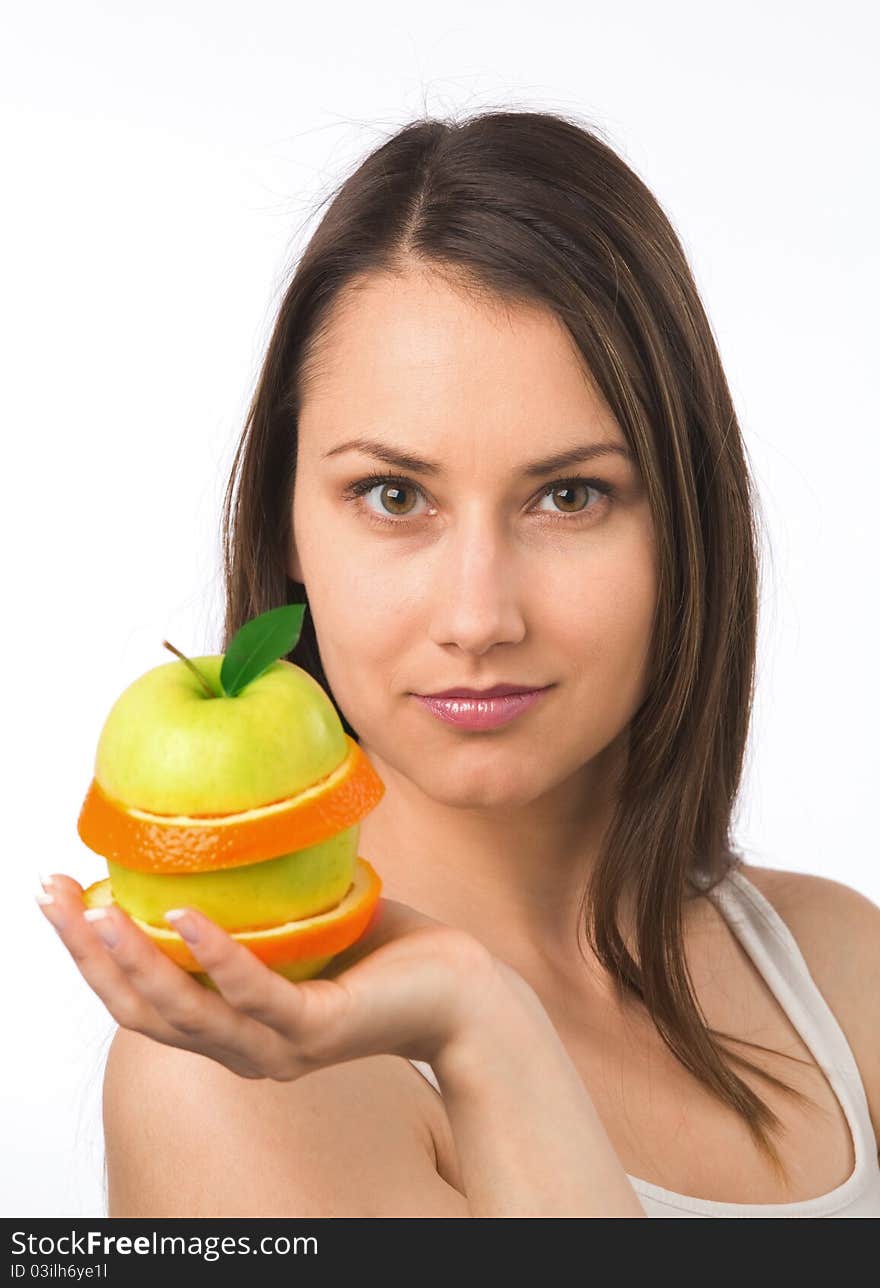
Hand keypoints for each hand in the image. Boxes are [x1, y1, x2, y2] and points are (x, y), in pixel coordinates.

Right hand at [37, 873, 506, 1081]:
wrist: (463, 991)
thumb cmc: (384, 952)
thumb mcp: (300, 921)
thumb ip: (252, 899)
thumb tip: (213, 820)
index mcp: (231, 1025)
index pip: (140, 1000)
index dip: (89, 955)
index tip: (58, 896)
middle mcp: (243, 1048)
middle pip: (141, 1011)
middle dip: (86, 955)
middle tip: (49, 894)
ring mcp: (277, 1047)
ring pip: (183, 1012)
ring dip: (130, 960)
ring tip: (93, 909)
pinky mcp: (316, 1030)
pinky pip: (253, 991)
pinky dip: (214, 953)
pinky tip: (181, 913)